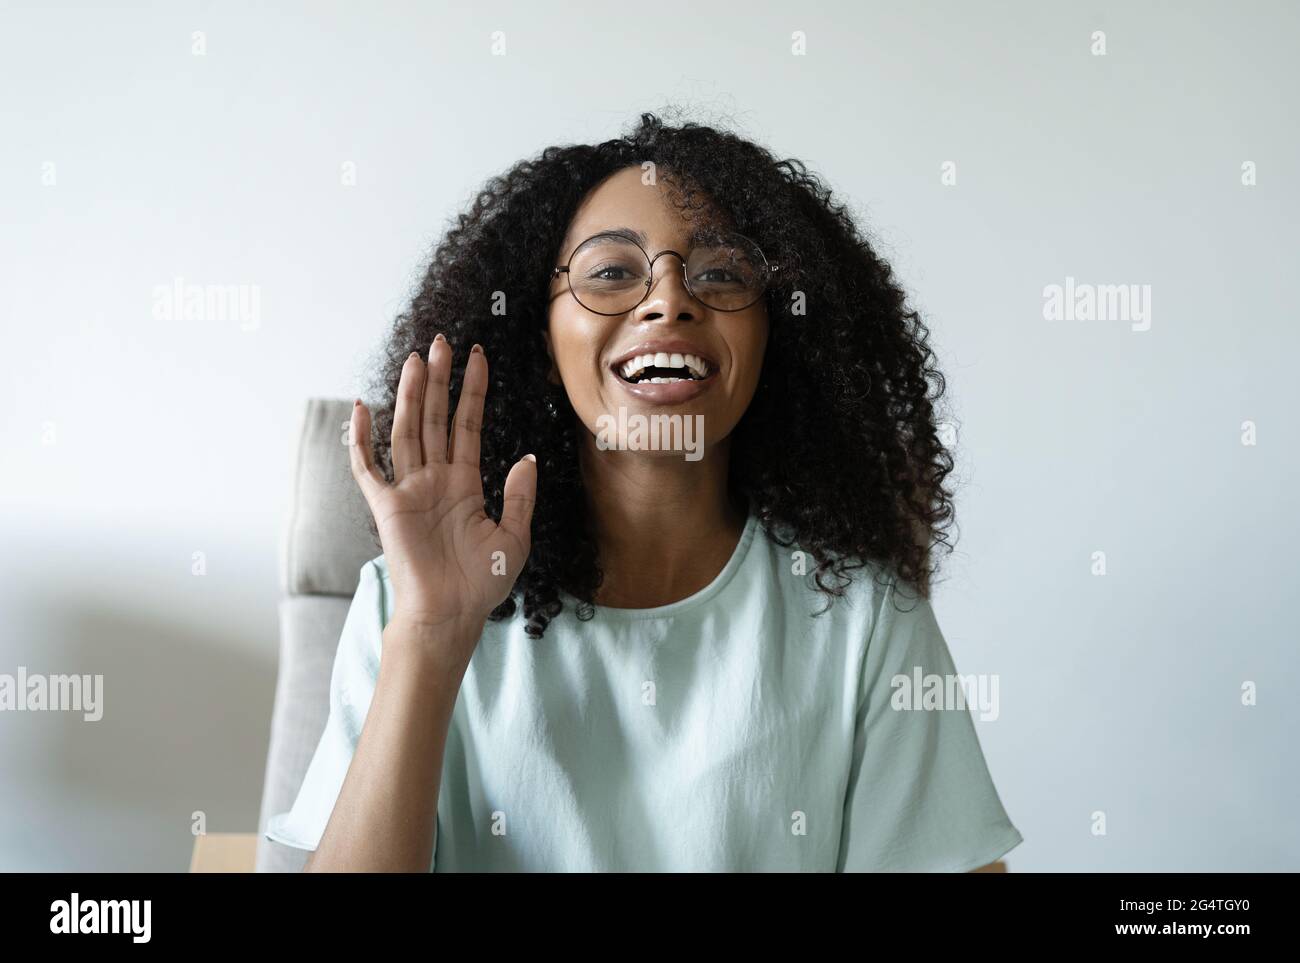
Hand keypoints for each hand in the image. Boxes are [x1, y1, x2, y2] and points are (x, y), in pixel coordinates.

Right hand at [348, 336, 536, 657]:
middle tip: (442, 342)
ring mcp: (409, 490)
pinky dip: (361, 438)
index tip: (479, 357)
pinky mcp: (387, 507)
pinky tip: (362, 407)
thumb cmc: (480, 584)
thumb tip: (527, 457)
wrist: (451, 615)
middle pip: (435, 418)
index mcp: (464, 483)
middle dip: (439, 380)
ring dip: (411, 395)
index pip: (467, 424)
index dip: (473, 390)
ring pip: (408, 431)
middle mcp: (435, 480)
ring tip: (417, 358)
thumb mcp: (514, 536)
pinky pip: (368, 468)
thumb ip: (519, 496)